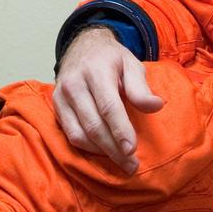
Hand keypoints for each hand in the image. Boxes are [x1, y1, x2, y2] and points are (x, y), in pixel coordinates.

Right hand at [52, 26, 164, 173]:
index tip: (132, 150)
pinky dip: (87, 147)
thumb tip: (156, 106)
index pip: (108, 106)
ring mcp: (61, 95)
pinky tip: (103, 151)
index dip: (120, 130)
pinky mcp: (55, 105)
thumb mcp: (131, 64)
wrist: (82, 46)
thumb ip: (141, 87)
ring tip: (121, 162)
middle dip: (113, 149)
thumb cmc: (111, 59)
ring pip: (79, 134)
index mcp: (96, 70)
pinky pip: (70, 134)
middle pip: (94, 125)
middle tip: (131, 165)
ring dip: (101, 153)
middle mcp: (74, 83)